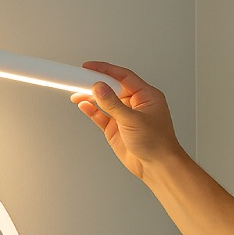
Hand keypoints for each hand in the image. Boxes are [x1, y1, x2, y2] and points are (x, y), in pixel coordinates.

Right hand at [70, 62, 184, 180]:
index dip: (105, 70)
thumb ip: (113, 104)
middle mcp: (135, 103)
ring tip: (76, 92)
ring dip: (91, 97)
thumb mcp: (133, 120)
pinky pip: (101, 116)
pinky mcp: (116, 128)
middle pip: (112, 87)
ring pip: (105, 101)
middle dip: (96, 83)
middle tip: (80, 79)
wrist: (156, 167)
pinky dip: (91, 110)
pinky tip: (83, 105)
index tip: (89, 67)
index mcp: (146, 95)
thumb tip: (99, 88)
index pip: (123, 76)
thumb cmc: (157, 143)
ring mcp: (124, 116)